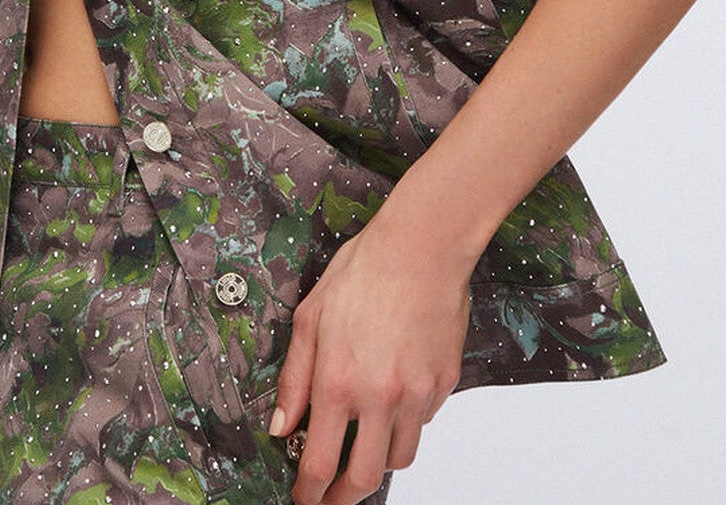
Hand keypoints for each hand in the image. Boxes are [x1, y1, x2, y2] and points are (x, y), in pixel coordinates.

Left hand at [267, 205, 471, 504]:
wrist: (422, 246)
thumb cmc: (365, 270)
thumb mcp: (310, 317)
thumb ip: (294, 378)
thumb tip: (281, 424)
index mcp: (339, 381)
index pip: (320, 463)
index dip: (309, 493)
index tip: (304, 500)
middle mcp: (380, 396)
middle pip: (365, 477)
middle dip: (345, 496)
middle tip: (333, 496)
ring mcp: (417, 393)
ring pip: (400, 456)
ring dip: (379, 459)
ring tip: (364, 444)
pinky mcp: (444, 383)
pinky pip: (424, 421)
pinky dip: (407, 420)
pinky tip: (394, 395)